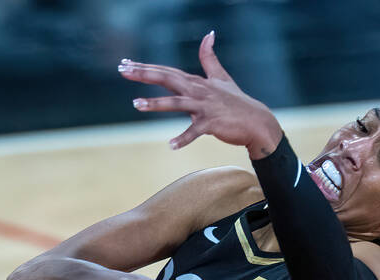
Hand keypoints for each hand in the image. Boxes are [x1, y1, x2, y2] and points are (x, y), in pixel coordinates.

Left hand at [119, 32, 281, 156]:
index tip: (124, 64)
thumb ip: (209, 57)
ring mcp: (204, 107)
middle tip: (122, 71)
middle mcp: (198, 91)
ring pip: (176, 103)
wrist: (256, 121)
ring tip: (136, 104)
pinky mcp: (212, 124)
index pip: (166, 71)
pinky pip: (195, 131)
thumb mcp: (221, 77)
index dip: (145, 67)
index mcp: (195, 82)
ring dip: (156, 104)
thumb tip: (209, 33)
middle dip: (144, 75)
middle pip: (167, 79)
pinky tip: (171, 145)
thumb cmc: (236, 101)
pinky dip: (183, 138)